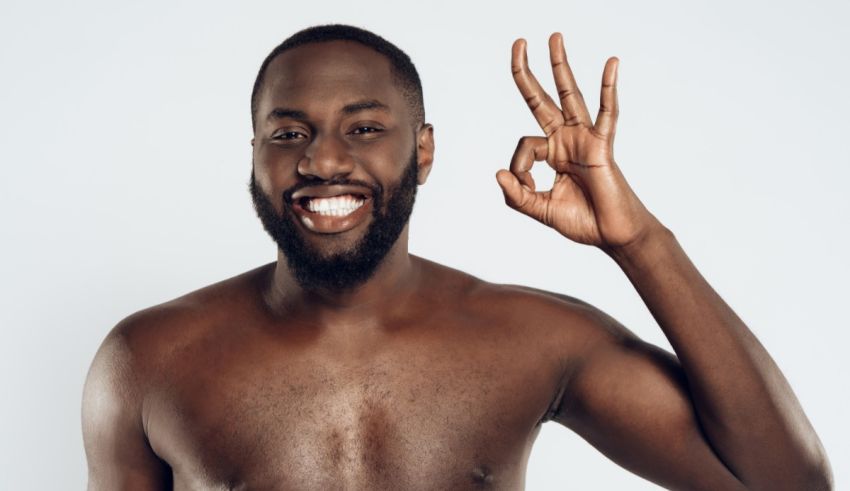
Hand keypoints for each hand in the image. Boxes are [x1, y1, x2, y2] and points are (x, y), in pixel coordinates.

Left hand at [496, 33, 659, 249]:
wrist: (612, 235)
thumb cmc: (582, 221)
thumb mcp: (540, 210)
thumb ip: (517, 197)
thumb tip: (498, 172)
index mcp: (549, 153)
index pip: (522, 146)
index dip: (518, 169)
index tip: (528, 188)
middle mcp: (565, 140)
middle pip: (541, 99)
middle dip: (527, 72)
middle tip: (519, 42)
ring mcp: (584, 139)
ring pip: (570, 95)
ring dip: (560, 66)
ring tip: (554, 37)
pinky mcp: (603, 145)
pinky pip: (608, 112)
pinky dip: (610, 88)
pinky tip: (611, 63)